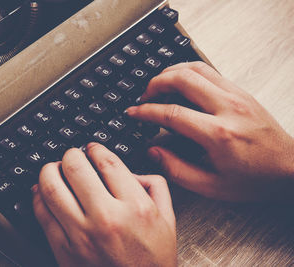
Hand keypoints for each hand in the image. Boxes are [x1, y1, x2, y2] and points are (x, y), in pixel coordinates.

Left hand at [32, 143, 175, 266]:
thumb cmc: (152, 261)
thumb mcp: (168, 219)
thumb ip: (155, 186)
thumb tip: (131, 169)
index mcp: (135, 207)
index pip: (107, 162)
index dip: (95, 148)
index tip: (92, 148)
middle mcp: (107, 218)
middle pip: (76, 169)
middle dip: (70, 154)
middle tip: (71, 155)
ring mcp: (82, 235)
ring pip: (52, 188)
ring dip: (48, 171)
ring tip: (52, 168)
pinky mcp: (64, 250)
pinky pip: (43, 215)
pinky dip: (37, 197)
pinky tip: (41, 191)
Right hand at [126, 61, 293, 201]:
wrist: (290, 169)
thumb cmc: (254, 179)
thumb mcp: (211, 185)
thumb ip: (176, 169)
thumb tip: (153, 150)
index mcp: (218, 134)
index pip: (172, 112)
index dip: (146, 111)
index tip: (133, 112)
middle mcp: (227, 108)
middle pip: (182, 79)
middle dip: (155, 84)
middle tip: (144, 96)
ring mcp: (236, 95)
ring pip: (195, 68)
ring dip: (170, 72)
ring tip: (158, 86)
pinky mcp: (241, 91)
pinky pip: (209, 70)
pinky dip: (188, 71)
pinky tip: (180, 83)